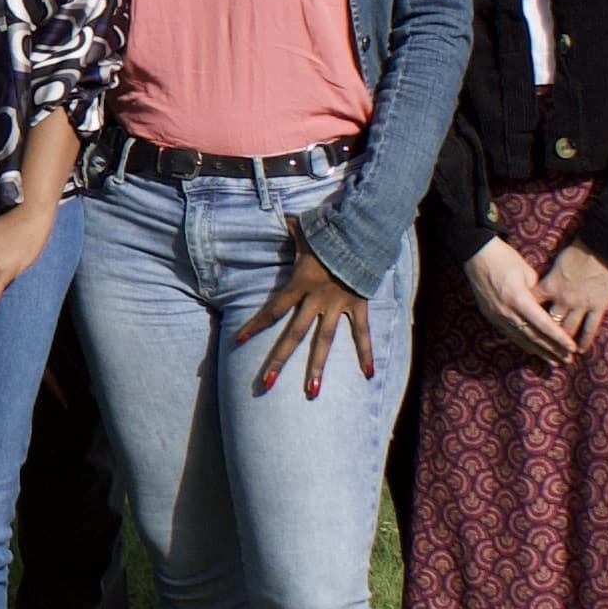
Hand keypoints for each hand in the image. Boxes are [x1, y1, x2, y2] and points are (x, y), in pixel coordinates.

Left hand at [232, 235, 373, 400]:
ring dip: (317, 367)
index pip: (272, 309)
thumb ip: (292, 229)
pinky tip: (368, 375)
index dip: (254, 325)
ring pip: (324, 341)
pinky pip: (362, 333)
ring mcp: (337, 306)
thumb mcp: (305, 232)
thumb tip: (282, 216)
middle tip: (266, 384)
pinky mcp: (357, 306)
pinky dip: (366, 353)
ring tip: (311, 392)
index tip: (238, 341)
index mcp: (299, 285)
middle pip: (293, 335)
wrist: (361, 233)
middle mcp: (315, 299)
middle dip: (279, 359)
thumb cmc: (329, 233)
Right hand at [461, 236, 572, 364]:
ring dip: (539, 351)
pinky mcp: (491, 317)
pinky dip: (524, 344)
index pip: (543, 324)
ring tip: (554, 361)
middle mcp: (507, 312)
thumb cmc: (504, 258)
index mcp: (519, 299)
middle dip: (552, 349)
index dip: (559, 338)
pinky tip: (533, 350)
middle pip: (533, 336)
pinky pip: (510, 335)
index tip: (572, 348)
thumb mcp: (527, 272)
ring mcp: (497, 317)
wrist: (476, 255)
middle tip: (568, 359)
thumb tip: (547, 307)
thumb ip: (538, 292)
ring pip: (521, 339)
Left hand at [537, 245, 607, 354]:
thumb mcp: (556, 263)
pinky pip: (590, 328)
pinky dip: (585, 340)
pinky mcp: (597, 307)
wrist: (602, 246)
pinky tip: (580, 350)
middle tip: (541, 350)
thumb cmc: (577, 250)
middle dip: (544, 338)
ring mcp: (580, 305)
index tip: (524, 329)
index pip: (533, 306)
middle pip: (549, 323)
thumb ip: (547, 280)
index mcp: (548, 287)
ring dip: (563, 344)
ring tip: (560, 355)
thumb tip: (540, 290)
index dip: (527, 318)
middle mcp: (562, 300)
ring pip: (568, 330)